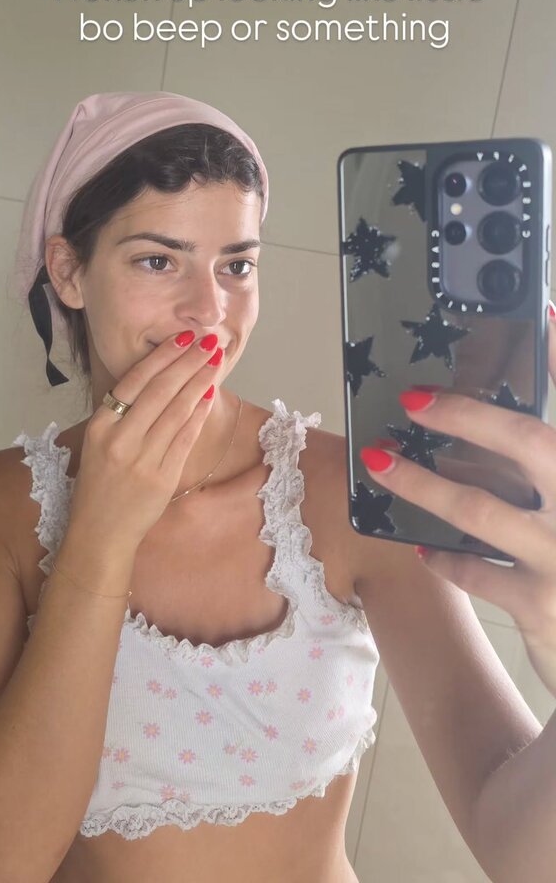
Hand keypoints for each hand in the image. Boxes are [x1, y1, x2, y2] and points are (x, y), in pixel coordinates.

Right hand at [68, 331, 221, 550]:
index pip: (135, 381)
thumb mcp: (99, 442)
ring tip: (214, 361)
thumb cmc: (99, 484)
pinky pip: (185, 437)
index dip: (162, 356)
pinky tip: (209, 394)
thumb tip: (161, 377)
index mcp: (100, 426)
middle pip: (160, 391)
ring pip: (177, 411)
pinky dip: (199, 413)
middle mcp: (120, 439)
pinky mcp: (163, 477)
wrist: (101, 532)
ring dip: (199, 381)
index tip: (183, 338)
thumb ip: (122, 414)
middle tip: (208, 342)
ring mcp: (142, 459)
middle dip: (188, 362)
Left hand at [358, 309, 555, 699]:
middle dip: (467, 416)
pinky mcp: (544, 607)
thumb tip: (508, 438)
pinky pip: (478, 572)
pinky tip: (424, 546)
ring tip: (383, 461)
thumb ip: (549, 467)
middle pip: (529, 443)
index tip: (544, 314)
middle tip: (414, 399)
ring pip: (481, 509)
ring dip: (424, 484)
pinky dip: (447, 557)